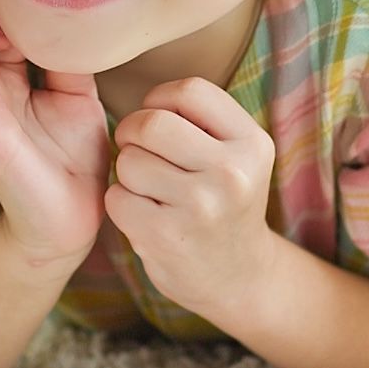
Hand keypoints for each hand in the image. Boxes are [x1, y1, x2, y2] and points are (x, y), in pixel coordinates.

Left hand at [103, 77, 280, 316]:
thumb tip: (146, 92)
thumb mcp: (239, 155)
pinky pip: (117, 198)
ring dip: (127, 171)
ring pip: (129, 160)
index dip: (159, 99)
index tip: (157, 117)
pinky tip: (143, 214)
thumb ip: (204, 119)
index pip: (189, 91)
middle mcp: (231, 173)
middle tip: (137, 147)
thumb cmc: (225, 201)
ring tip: (148, 187)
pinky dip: (121, 202)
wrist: (238, 276)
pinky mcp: (166, 237)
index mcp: (251, 143)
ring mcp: (199, 207)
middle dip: (132, 131)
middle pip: (151, 123)